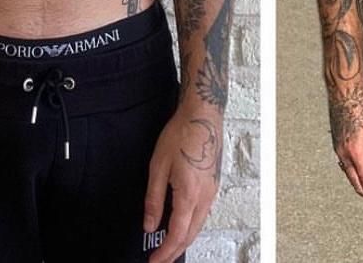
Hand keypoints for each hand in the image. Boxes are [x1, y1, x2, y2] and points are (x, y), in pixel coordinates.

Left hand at [144, 108, 221, 262]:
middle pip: (190, 235)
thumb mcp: (158, 166)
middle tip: (160, 260)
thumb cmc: (181, 134)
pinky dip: (192, 226)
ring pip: (199, 225)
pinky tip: (183, 224)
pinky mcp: (213, 183)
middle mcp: (204, 197)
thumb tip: (149, 225)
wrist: (203, 115)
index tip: (153, 262)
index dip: (164, 253)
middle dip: (174, 252)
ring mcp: (212, 190)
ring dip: (184, 240)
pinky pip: (204, 213)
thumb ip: (153, 200)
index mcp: (189, 195)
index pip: (176, 235)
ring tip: (169, 247)